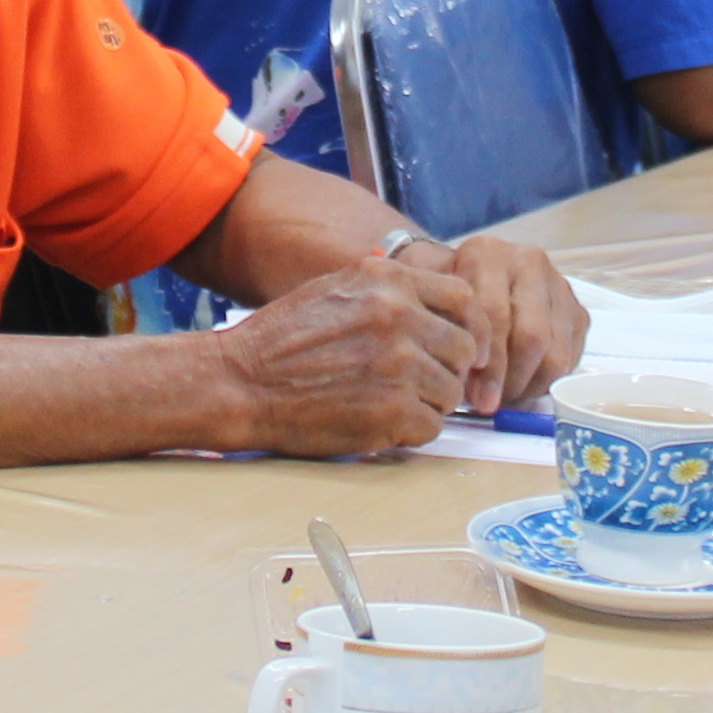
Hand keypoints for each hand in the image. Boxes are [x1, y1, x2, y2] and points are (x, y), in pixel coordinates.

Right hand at [203, 263, 473, 455]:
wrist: (241, 383)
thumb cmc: (283, 339)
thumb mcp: (338, 288)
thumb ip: (391, 290)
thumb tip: (440, 306)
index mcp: (389, 281)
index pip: (465, 299)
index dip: (470, 327)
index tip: (464, 349)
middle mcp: (400, 317)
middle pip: (464, 349)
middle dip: (445, 369)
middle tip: (415, 382)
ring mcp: (399, 365)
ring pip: (451, 392)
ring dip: (426, 403)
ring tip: (387, 402)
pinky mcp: (393, 411)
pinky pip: (432, 427)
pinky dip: (410, 431)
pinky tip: (378, 422)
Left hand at [432, 234, 586, 417]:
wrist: (467, 273)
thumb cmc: (445, 292)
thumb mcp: (432, 300)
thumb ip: (445, 333)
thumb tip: (465, 383)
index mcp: (488, 254)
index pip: (495, 313)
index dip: (488, 360)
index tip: (475, 393)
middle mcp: (528, 262)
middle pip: (531, 336)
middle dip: (509, 380)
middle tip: (489, 406)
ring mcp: (558, 286)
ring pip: (555, 352)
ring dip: (529, 387)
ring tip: (504, 401)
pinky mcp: (577, 311)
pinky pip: (570, 358)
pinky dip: (547, 383)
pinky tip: (521, 389)